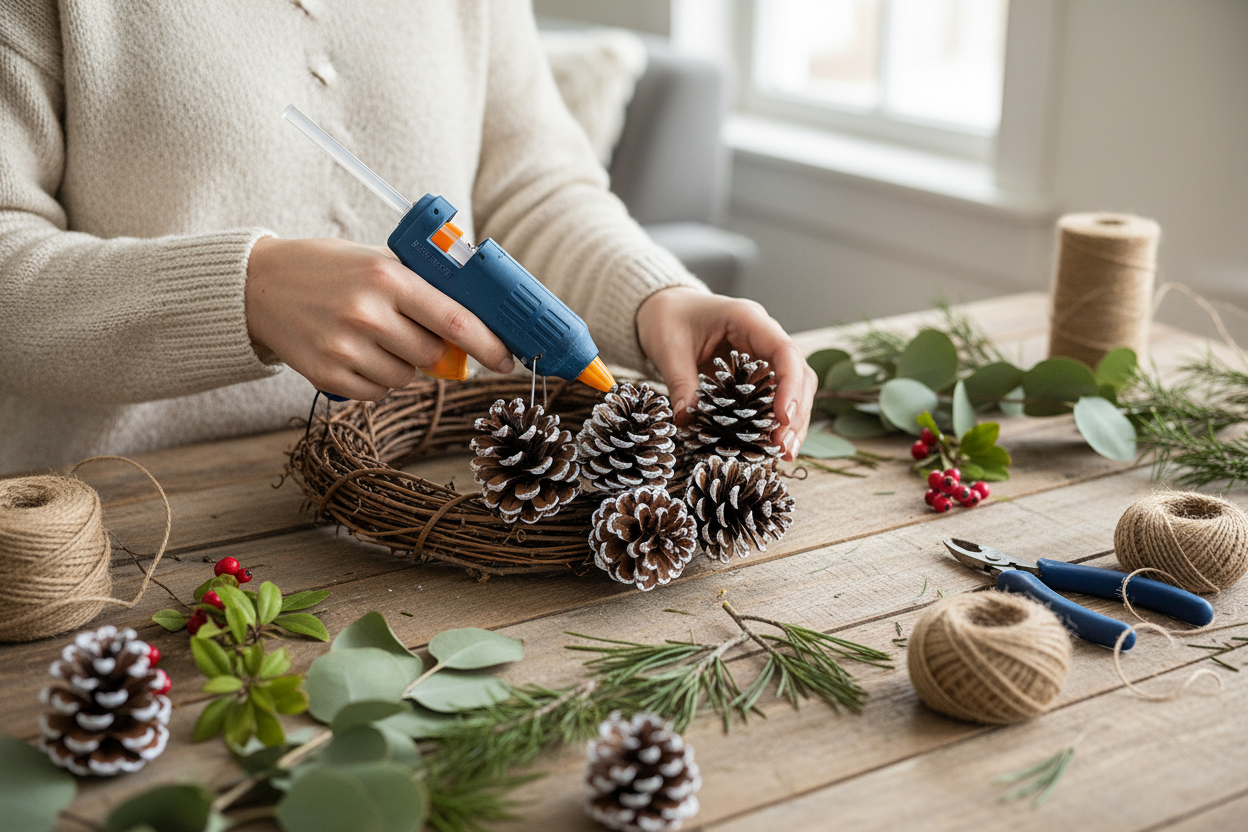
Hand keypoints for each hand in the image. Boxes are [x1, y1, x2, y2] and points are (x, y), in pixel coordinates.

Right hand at [245, 237, 513, 399]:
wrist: (257, 286)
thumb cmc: (329, 269)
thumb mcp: (376, 260)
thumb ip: (423, 285)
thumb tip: (478, 315)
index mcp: (387, 277)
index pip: (454, 320)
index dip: (488, 345)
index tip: (507, 359)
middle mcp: (367, 313)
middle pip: (432, 355)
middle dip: (434, 351)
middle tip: (413, 332)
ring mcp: (345, 347)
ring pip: (407, 377)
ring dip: (404, 365)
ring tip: (376, 338)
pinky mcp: (327, 374)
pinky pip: (378, 392)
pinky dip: (379, 380)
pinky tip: (359, 354)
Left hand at [635, 287, 816, 460]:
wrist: (665, 307)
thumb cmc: (668, 319)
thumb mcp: (668, 349)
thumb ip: (680, 384)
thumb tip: (686, 422)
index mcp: (747, 319)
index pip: (784, 351)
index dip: (790, 385)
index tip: (783, 418)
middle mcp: (764, 336)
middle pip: (799, 373)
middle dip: (796, 412)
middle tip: (783, 448)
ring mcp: (764, 354)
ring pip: (795, 387)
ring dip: (793, 421)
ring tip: (784, 454)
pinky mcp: (757, 371)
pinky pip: (776, 395)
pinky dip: (776, 421)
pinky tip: (771, 446)